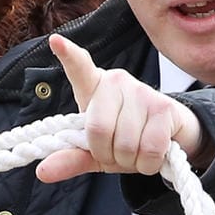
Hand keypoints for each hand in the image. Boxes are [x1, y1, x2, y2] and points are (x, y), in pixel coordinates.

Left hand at [35, 34, 205, 183]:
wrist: (171, 138)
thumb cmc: (127, 139)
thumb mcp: (96, 151)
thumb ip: (71, 158)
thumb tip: (42, 172)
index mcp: (93, 87)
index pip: (79, 69)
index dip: (68, 55)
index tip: (56, 41)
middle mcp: (116, 81)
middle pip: (99, 130)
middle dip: (108, 155)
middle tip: (118, 153)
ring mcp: (141, 91)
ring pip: (125, 144)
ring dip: (131, 162)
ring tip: (138, 152)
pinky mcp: (164, 107)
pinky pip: (149, 149)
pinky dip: (149, 164)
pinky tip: (154, 154)